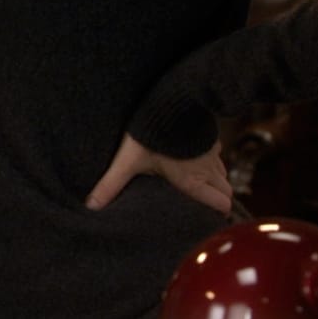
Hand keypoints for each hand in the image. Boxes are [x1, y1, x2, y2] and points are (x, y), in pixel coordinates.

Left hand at [85, 134, 231, 214]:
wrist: (170, 100)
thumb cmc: (150, 134)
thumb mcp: (128, 161)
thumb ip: (111, 184)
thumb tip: (91, 206)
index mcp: (192, 180)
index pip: (221, 202)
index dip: (219, 211)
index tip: (209, 218)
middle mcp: (207, 168)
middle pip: (226, 190)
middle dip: (218, 198)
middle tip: (202, 204)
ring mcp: (212, 151)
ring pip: (223, 172)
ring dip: (214, 180)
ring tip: (197, 183)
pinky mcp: (209, 135)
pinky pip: (217, 153)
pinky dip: (210, 160)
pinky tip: (194, 157)